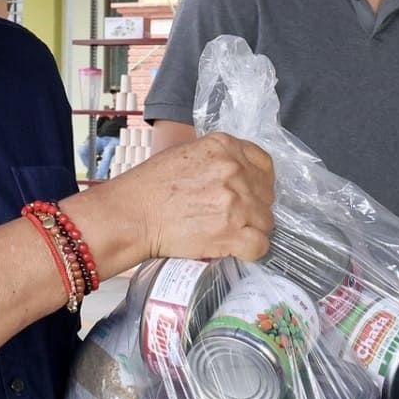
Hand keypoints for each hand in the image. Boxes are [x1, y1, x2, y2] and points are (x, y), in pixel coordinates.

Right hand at [108, 132, 273, 261]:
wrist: (131, 214)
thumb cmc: (149, 187)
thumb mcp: (186, 154)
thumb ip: (217, 160)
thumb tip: (238, 175)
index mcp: (224, 146)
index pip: (264, 164)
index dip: (259, 183)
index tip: (251, 193)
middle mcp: (234, 170)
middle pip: (267, 195)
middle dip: (254, 208)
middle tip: (232, 218)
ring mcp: (236, 202)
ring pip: (266, 222)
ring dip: (252, 230)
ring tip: (229, 235)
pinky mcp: (231, 232)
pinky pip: (260, 246)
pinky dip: (250, 252)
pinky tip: (235, 249)